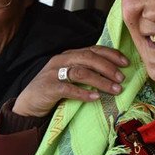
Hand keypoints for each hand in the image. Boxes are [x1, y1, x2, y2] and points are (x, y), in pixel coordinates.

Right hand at [13, 46, 128, 116]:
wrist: (28, 105)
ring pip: (81, 72)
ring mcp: (53, 73)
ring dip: (101, 81)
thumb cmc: (54, 90)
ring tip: (115, 89)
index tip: (126, 63)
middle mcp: (62, 60)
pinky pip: (68, 89)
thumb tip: (115, 75)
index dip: (111, 54)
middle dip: (108, 68)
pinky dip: (83, 93)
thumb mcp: (71, 77)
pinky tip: (96, 98)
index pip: (93, 49)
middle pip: (89, 58)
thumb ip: (87, 71)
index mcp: (70, 55)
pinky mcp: (48, 88)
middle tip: (122, 78)